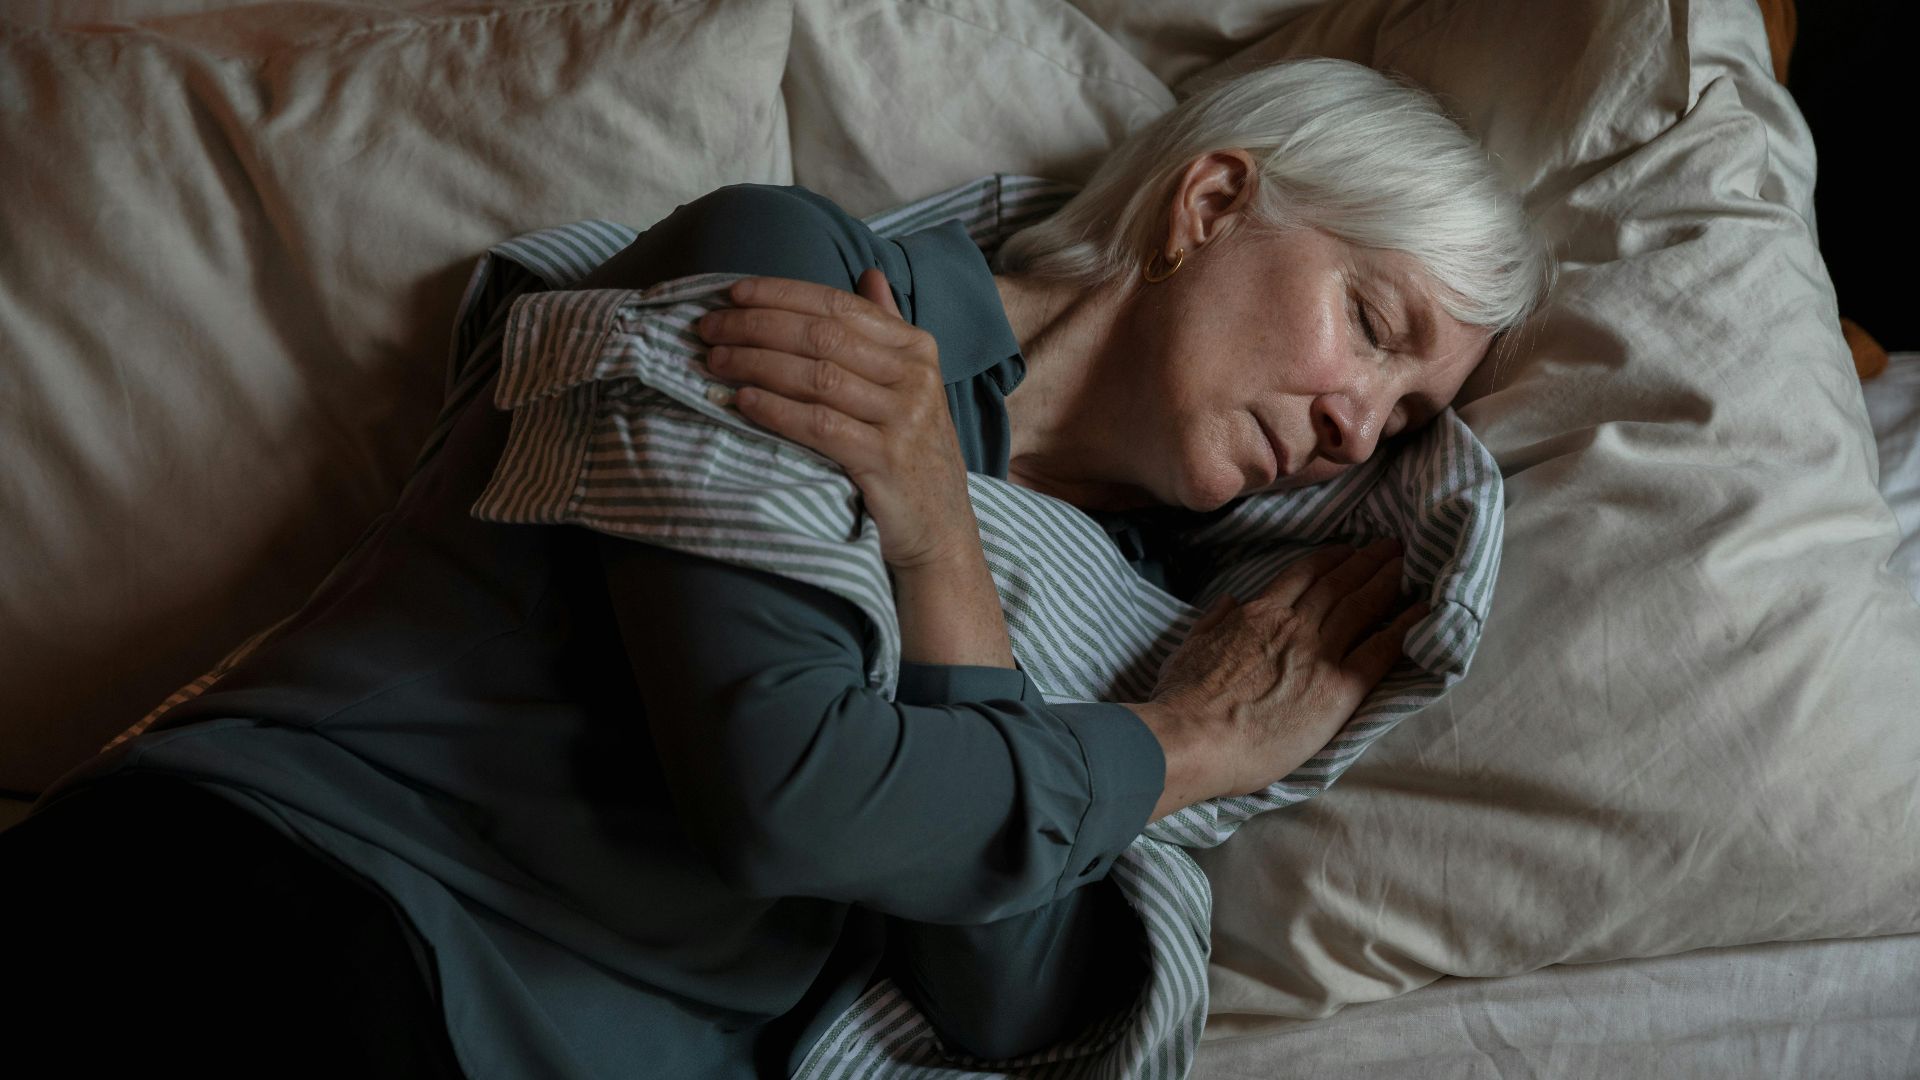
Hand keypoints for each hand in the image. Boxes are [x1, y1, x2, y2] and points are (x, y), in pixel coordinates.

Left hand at [696, 271, 978, 569]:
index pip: (838, 305)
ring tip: (715, 360)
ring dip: (756, 363)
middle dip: (756, 326)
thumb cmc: (912, 453)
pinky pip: (818, 425)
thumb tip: (869, 274)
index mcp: (916, 347)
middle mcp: (915, 376)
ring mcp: (904, 418)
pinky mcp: (886, 460)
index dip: (781, 294)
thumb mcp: (910, 385)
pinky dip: (775, 409)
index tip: (733, 294)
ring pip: (816, 376)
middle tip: (709, 328)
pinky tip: (742, 400)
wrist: (940, 529)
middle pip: (821, 336)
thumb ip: (886, 330)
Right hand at [1148, 538, 1427, 798]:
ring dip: (1388, 582)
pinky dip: (1406, 627)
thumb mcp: (1189, 647)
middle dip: (1367, 562)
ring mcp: (1318, 654)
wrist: (1193, 737)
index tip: (1347, 551)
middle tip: (1392, 546)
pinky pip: (1381, 650)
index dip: (1329, 560)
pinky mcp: (1338, 689)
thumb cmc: (1182, 700)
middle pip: (1338, 584)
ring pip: (1362, 607)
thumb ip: (1213, 621)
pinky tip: (1425, 613)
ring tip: (1409, 566)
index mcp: (1257, 616)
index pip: (1302, 576)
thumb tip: (1229, 602)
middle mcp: (1293, 626)